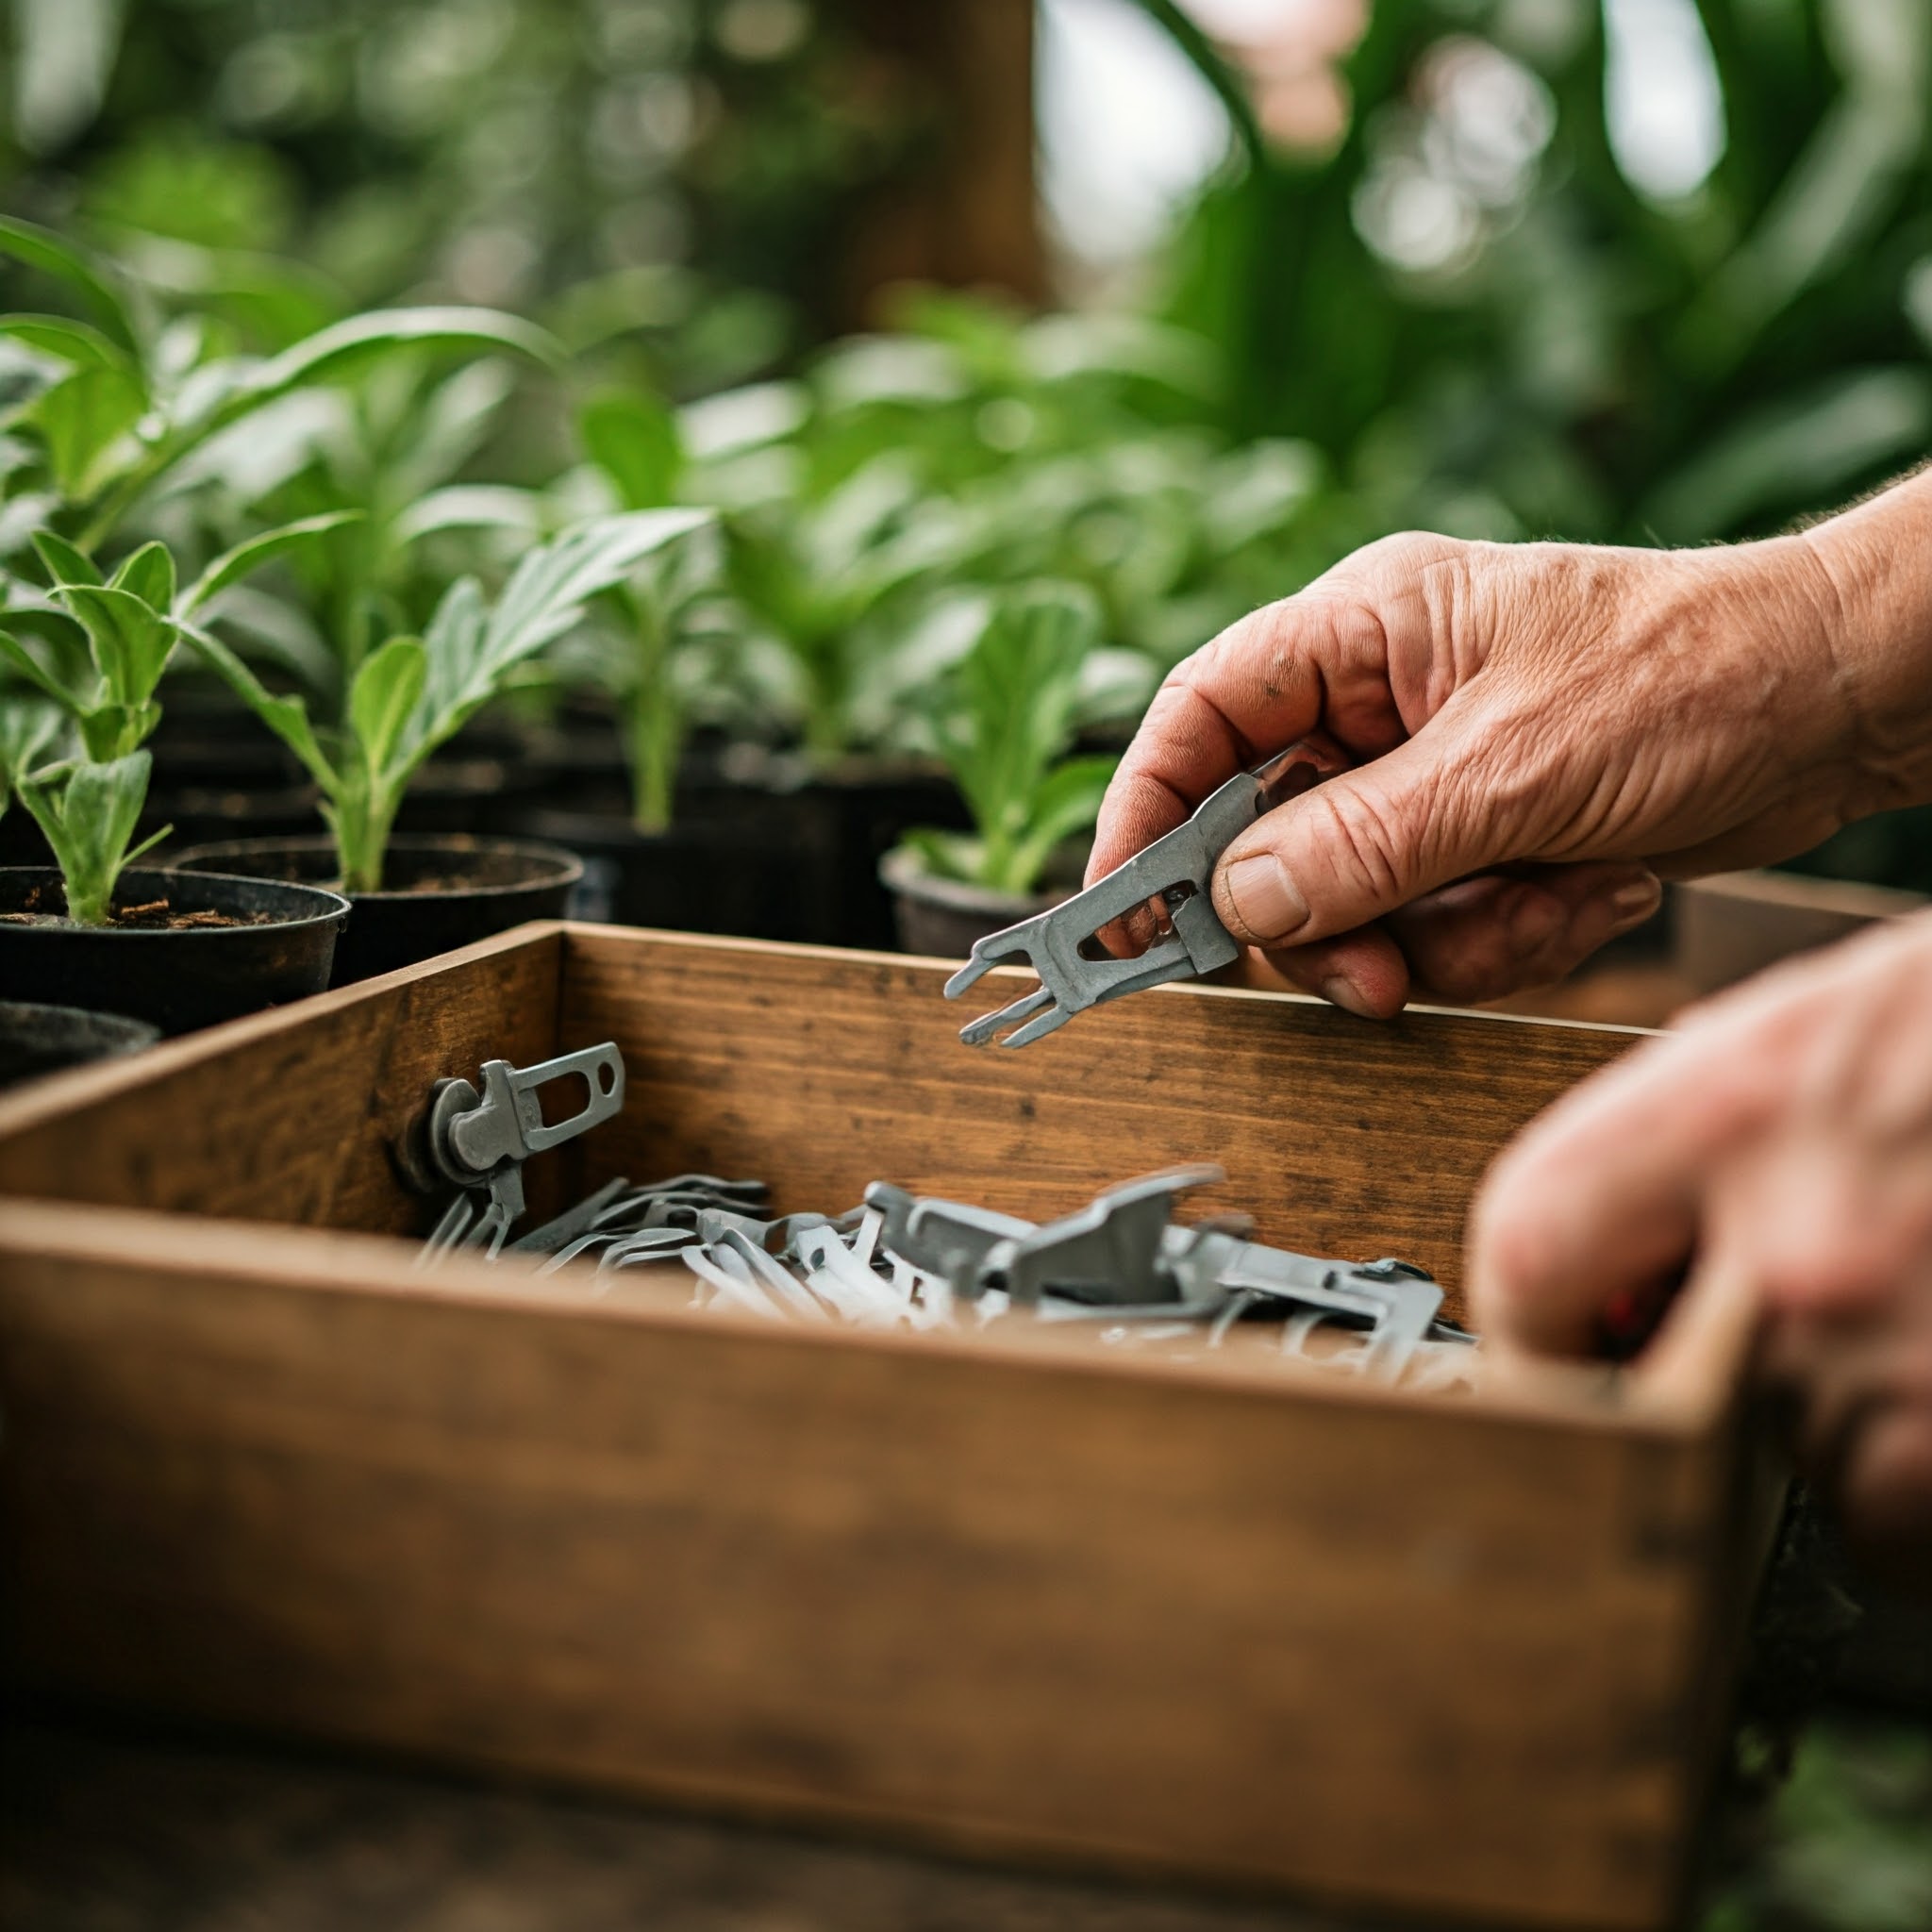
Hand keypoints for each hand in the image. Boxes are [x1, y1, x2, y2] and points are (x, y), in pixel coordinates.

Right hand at [1089, 473, 1931, 1013]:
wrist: (1841, 702)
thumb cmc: (1700, 670)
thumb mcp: (1515, 767)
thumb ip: (1363, 842)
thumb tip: (1239, 904)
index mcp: (1362, 634)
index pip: (1199, 718)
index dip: (1146, 814)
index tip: (1122, 913)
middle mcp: (1380, 706)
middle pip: (1269, 841)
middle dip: (1331, 920)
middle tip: (1374, 968)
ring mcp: (1433, 778)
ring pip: (1357, 904)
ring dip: (1443, 936)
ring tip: (1537, 900)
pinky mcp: (1486, 838)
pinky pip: (1438, 927)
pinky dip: (1507, 935)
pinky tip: (1586, 889)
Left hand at [1470, 914, 1931, 1592]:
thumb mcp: (1847, 1024)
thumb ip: (1710, 1131)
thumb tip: (1622, 1251)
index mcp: (1745, 1103)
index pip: (1529, 1245)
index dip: (1536, 1316)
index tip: (1561, 1347)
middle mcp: (1806, 1243)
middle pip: (1671, 1389)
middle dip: (1718, 1381)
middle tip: (1803, 1330)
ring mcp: (1908, 1364)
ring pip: (1822, 1471)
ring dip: (1871, 1426)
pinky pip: (1910, 1523)